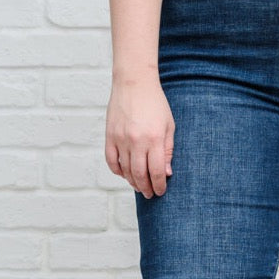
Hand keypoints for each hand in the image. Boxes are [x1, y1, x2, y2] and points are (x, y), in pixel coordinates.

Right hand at [105, 77, 174, 198]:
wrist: (134, 84)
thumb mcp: (169, 126)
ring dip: (132, 182)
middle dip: (146, 188)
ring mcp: (120, 139)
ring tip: (139, 186)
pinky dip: (117, 170)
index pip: (156, 172)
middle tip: (150, 194)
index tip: (161, 191)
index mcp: (154, 139)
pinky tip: (124, 174)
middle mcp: (136, 141)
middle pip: (140, 174)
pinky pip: (111, 160)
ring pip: (125, 170)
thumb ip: (168, 150)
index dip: (159, 185)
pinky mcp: (109, 136)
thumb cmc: (155, 104)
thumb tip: (166, 173)